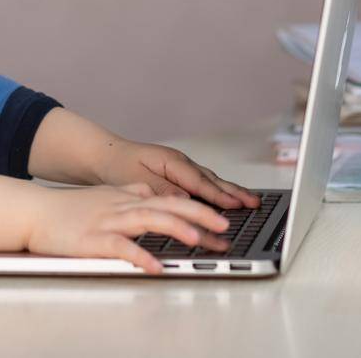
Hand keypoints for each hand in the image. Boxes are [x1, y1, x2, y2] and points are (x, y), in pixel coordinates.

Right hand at [25, 184, 231, 273]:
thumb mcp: (104, 194)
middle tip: (224, 228)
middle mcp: (122, 206)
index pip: (170, 198)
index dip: (199, 207)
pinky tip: (156, 266)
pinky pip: (122, 247)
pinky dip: (141, 256)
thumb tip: (148, 192)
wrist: (34, 212)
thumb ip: (128, 192)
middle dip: (199, 216)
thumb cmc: (68, 209)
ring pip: (148, 219)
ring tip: (199, 241)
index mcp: (127, 197)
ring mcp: (108, 221)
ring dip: (176, 229)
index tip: (222, 218)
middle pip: (166, 205)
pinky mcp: (94, 240)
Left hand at [90, 139, 259, 210]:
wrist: (106, 155)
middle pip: (212, 180)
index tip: (235, 205)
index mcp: (172, 162)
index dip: (218, 196)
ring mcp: (181, 169)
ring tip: (251, 201)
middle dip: (235, 192)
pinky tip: (228, 199)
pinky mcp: (179, 175)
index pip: (199, 183)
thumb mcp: (136, 179)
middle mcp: (180, 163)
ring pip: (211, 181)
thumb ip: (162, 190)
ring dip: (231, 192)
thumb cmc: (118, 166)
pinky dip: (218, 192)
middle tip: (255, 203)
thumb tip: (185, 201)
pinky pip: (204, 184)